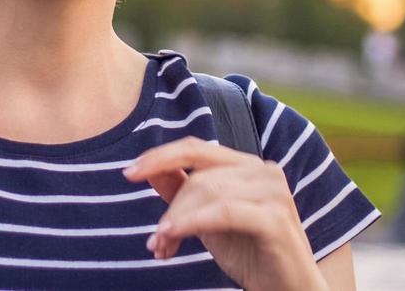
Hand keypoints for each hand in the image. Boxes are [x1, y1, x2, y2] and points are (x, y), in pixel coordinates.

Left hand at [123, 137, 323, 290]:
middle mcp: (263, 170)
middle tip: (155, 243)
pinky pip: (222, 212)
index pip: (196, 149)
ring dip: (176, 221)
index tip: (128, 172)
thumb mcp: (208, 223)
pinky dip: (192, 222)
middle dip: (170, 210)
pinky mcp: (275, 218)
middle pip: (199, 177)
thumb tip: (149, 170)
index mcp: (247, 166)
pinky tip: (172, 236)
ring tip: (163, 248)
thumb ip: (183, 193)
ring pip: (207, 192)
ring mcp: (273, 191)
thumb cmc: (251, 255)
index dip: (161, 156)